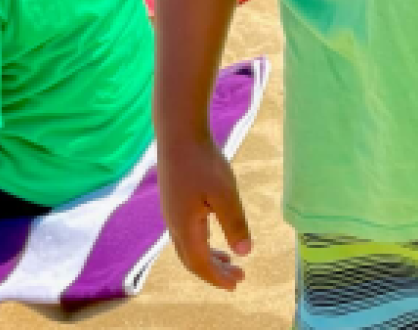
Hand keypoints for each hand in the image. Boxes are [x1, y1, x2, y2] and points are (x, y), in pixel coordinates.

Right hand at [158, 135, 250, 291]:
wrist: (179, 134)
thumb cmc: (203, 161)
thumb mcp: (224, 193)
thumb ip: (234, 223)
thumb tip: (245, 252)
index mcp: (184, 228)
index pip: (200, 264)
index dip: (218, 277)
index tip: (237, 284)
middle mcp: (174, 225)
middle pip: (193, 259)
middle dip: (215, 271)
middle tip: (238, 278)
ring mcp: (172, 213)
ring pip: (190, 246)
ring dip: (209, 257)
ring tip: (230, 261)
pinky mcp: (175, 201)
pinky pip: (188, 233)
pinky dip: (203, 242)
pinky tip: (214, 235)